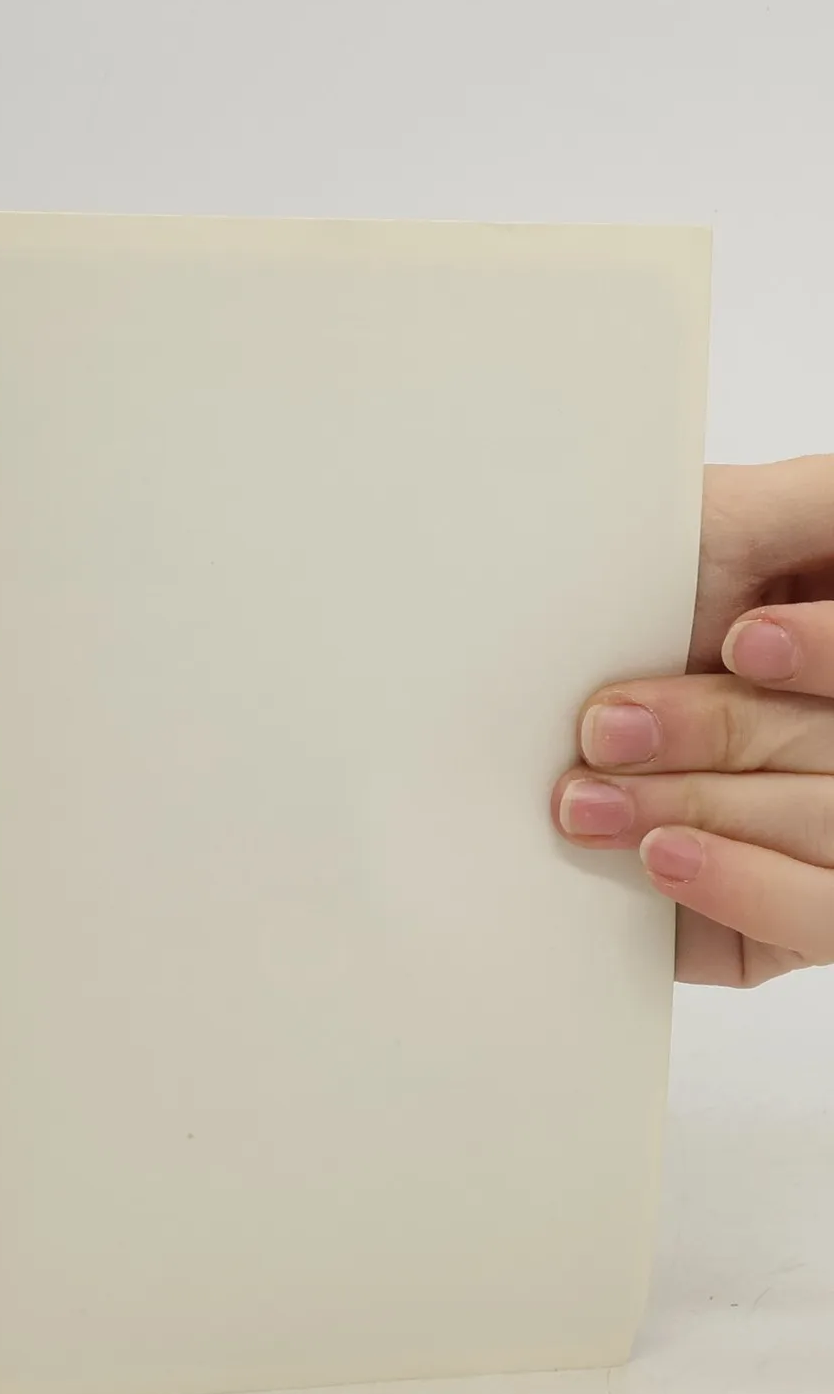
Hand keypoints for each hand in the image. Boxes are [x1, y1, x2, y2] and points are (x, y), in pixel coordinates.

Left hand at [554, 456, 833, 984]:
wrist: (587, 724)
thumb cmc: (673, 609)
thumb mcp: (725, 536)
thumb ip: (761, 513)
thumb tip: (684, 479)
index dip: (825, 648)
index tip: (743, 638)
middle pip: (828, 741)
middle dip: (713, 730)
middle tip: (602, 727)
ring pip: (821, 824)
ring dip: (692, 808)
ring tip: (585, 801)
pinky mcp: (818, 914)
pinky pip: (816, 914)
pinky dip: (738, 885)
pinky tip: (660, 860)